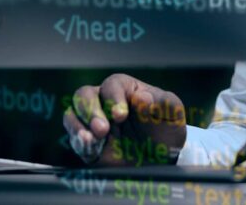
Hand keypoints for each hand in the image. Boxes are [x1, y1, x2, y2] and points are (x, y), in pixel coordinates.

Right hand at [62, 73, 186, 165]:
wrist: (162, 161)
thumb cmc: (166, 130)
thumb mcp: (173, 114)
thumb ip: (163, 103)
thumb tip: (142, 97)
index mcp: (127, 90)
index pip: (112, 84)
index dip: (113, 98)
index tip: (121, 115)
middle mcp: (106, 103)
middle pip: (84, 95)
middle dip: (90, 110)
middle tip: (103, 129)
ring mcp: (95, 124)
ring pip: (72, 114)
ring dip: (78, 125)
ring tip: (91, 139)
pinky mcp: (89, 145)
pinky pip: (74, 139)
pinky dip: (78, 142)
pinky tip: (90, 148)